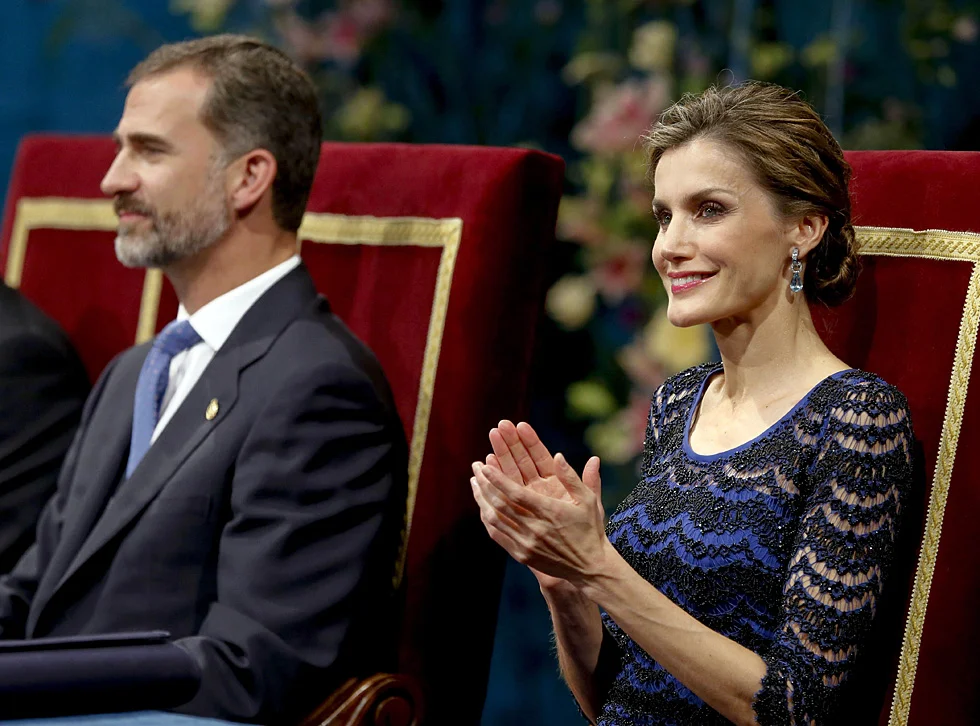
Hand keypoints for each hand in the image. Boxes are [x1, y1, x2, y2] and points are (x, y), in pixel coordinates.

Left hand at [471, 423, 606, 586]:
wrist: (590, 567)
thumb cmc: (590, 529)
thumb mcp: (588, 500)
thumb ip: (571, 477)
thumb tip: (558, 455)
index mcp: (550, 512)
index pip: (516, 493)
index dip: (498, 479)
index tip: (485, 465)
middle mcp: (535, 529)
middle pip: (500, 504)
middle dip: (485, 483)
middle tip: (475, 467)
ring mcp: (526, 544)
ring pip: (495, 519)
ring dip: (481, 499)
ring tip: (474, 482)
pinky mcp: (522, 556)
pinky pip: (497, 535)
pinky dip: (487, 519)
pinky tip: (483, 506)